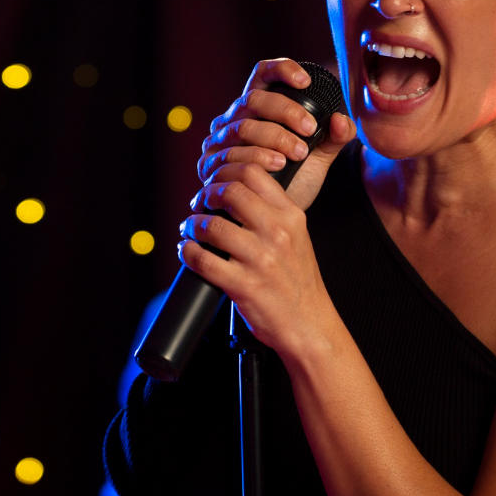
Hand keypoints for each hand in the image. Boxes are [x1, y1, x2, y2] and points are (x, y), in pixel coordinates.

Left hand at [178, 160, 323, 352]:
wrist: (309, 325)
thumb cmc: (297, 281)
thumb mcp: (295, 236)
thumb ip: (271, 211)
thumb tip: (232, 190)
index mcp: (291, 215)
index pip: (253, 172)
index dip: (225, 171)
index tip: (214, 182)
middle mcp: (277, 232)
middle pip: (230, 191)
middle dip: (206, 195)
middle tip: (199, 204)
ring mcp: (260, 259)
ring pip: (212, 226)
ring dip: (192, 225)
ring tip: (189, 230)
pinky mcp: (244, 285)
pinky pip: (202, 260)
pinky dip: (187, 252)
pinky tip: (186, 251)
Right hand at [197, 58, 352, 210]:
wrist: (270, 220)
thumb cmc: (294, 181)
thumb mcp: (319, 159)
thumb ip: (334, 139)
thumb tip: (342, 120)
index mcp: (258, 108)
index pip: (262, 74)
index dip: (281, 70)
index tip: (305, 82)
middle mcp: (234, 118)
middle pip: (254, 99)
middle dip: (285, 111)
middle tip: (310, 129)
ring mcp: (218, 142)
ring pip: (242, 127)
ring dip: (273, 137)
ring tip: (298, 153)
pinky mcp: (209, 166)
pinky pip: (229, 155)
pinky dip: (256, 158)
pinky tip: (276, 167)